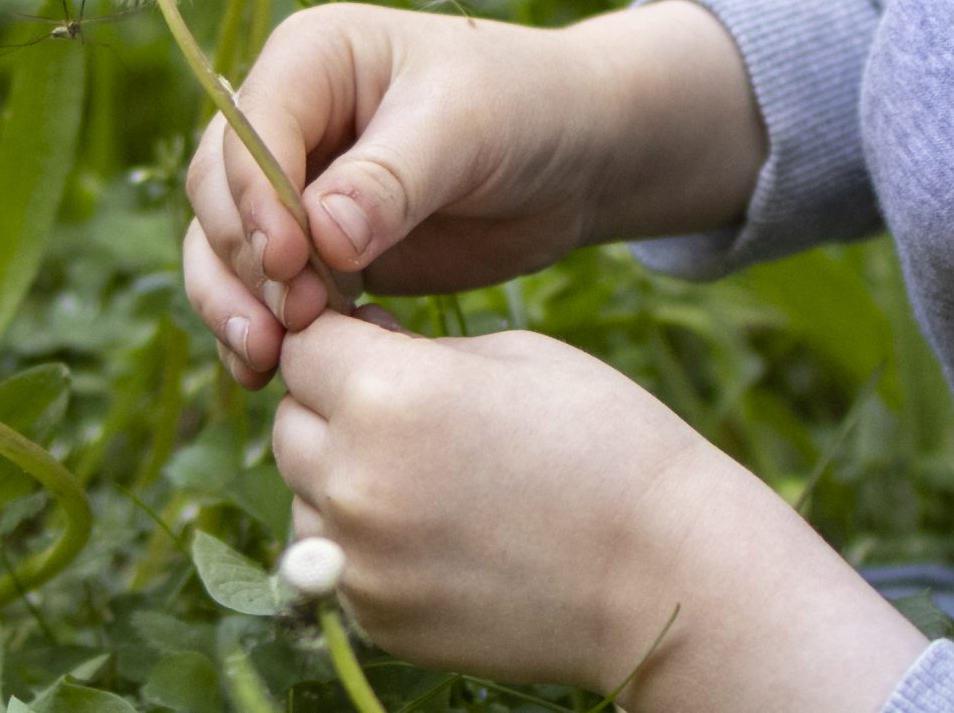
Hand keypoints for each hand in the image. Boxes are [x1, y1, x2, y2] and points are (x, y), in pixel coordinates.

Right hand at [183, 0, 763, 384]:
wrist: (580, 156)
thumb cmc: (528, 108)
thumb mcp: (466, 127)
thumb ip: (391, 180)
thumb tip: (320, 237)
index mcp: (311, 58)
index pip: (250, 131)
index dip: (255, 199)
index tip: (290, 262)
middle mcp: (288, 117)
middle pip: (216, 193)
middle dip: (239, 261)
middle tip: (290, 323)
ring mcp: (296, 185)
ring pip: (221, 247)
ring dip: (233, 305)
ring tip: (266, 362)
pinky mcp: (316, 248)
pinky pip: (263, 290)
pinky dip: (261, 328)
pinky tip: (271, 373)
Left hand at [272, 313, 928, 710]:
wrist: (665, 570)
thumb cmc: (604, 439)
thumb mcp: (511, 354)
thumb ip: (412, 352)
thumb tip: (351, 351)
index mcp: (387, 392)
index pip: (302, 343)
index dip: (340, 336)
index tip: (378, 342)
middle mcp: (354, 477)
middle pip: (288, 420)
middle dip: (333, 405)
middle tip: (410, 410)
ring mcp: (360, 559)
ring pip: (304, 495)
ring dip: (342, 477)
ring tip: (433, 474)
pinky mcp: (376, 618)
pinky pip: (334, 562)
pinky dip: (367, 543)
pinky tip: (442, 529)